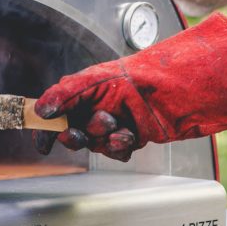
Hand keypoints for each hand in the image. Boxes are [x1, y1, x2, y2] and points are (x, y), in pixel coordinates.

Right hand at [32, 13, 226, 160]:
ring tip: (120, 127)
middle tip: (81, 132)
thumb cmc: (146, 74)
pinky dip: (121, 147)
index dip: (46, 128)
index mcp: (87, 89)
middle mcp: (99, 104)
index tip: (42, 142)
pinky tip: (131, 136)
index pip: (57, 110)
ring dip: (104, 139)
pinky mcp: (133, 135)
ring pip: (96, 143)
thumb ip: (66, 93)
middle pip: (73, 131)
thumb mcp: (99, 80)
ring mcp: (117, 121)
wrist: (185, 89)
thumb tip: (41, 109)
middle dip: (78, 134)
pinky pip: (116, 150)